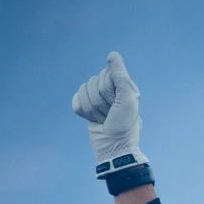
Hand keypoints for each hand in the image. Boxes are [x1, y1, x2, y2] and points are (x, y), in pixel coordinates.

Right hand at [72, 51, 148, 177]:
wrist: (113, 148)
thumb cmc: (124, 124)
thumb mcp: (127, 98)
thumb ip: (120, 76)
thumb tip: (112, 55)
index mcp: (122, 86)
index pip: (105, 75)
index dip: (108, 90)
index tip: (117, 103)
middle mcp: (110, 91)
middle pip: (92, 82)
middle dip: (99, 102)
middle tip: (110, 115)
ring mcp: (98, 100)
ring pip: (83, 92)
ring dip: (92, 109)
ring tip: (104, 120)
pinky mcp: (87, 109)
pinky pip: (76, 101)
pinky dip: (82, 112)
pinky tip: (94, 120)